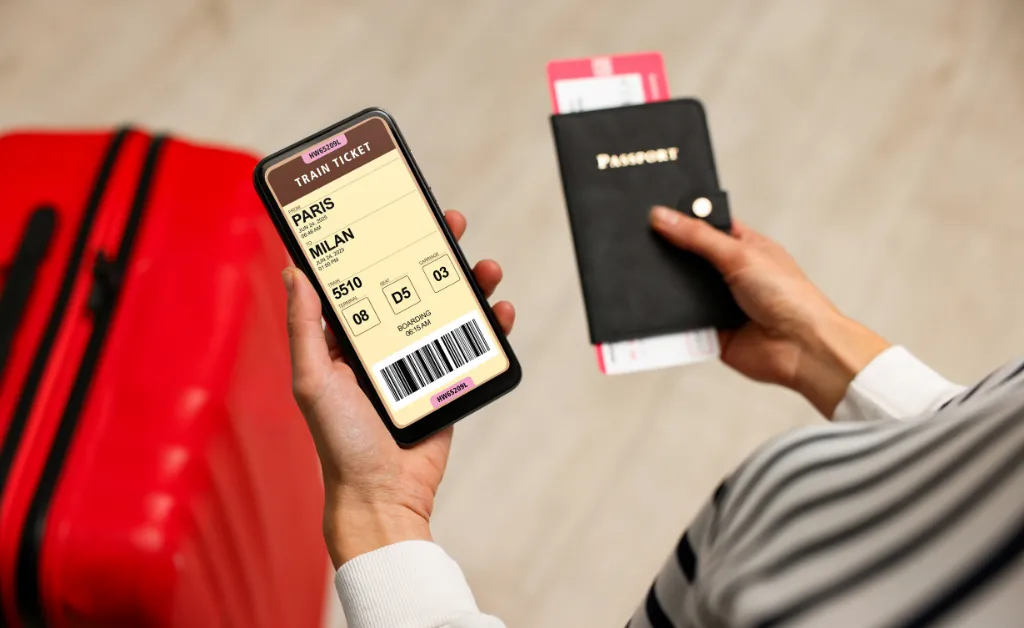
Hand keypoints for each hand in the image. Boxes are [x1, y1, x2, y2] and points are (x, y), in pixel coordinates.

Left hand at [283, 210, 514, 567]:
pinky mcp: (450, 379)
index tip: (393, 209)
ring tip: (485, 265)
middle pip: (413, 282)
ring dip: (470, 280)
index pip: (364, 278)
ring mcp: (420, 359)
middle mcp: (383, 342)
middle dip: (433, 249)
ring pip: (449, 306)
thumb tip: (295, 270)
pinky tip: (501, 310)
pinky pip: (475, 342)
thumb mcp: (312, 380)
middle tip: (449, 220)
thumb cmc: (340, 442)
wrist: (385, 495)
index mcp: (346, 337)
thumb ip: (305, 327)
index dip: (379, 243)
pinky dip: (492, 323)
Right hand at [650, 206, 888, 416]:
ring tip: (641, 277)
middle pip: (688, 258)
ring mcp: (719, 303)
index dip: (681, 219)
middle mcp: (730, 273)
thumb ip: (698, 237)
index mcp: (744, 246)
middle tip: (639, 245)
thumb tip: (662, 217)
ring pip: (681, 291)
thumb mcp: (740, 254)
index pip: (705, 225)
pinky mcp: (710, 331)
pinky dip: (670, 319)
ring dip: (668, 289)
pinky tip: (655, 311)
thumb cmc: (791, 297)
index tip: (652, 212)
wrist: (801, 348)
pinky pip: (680, 322)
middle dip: (668, 256)